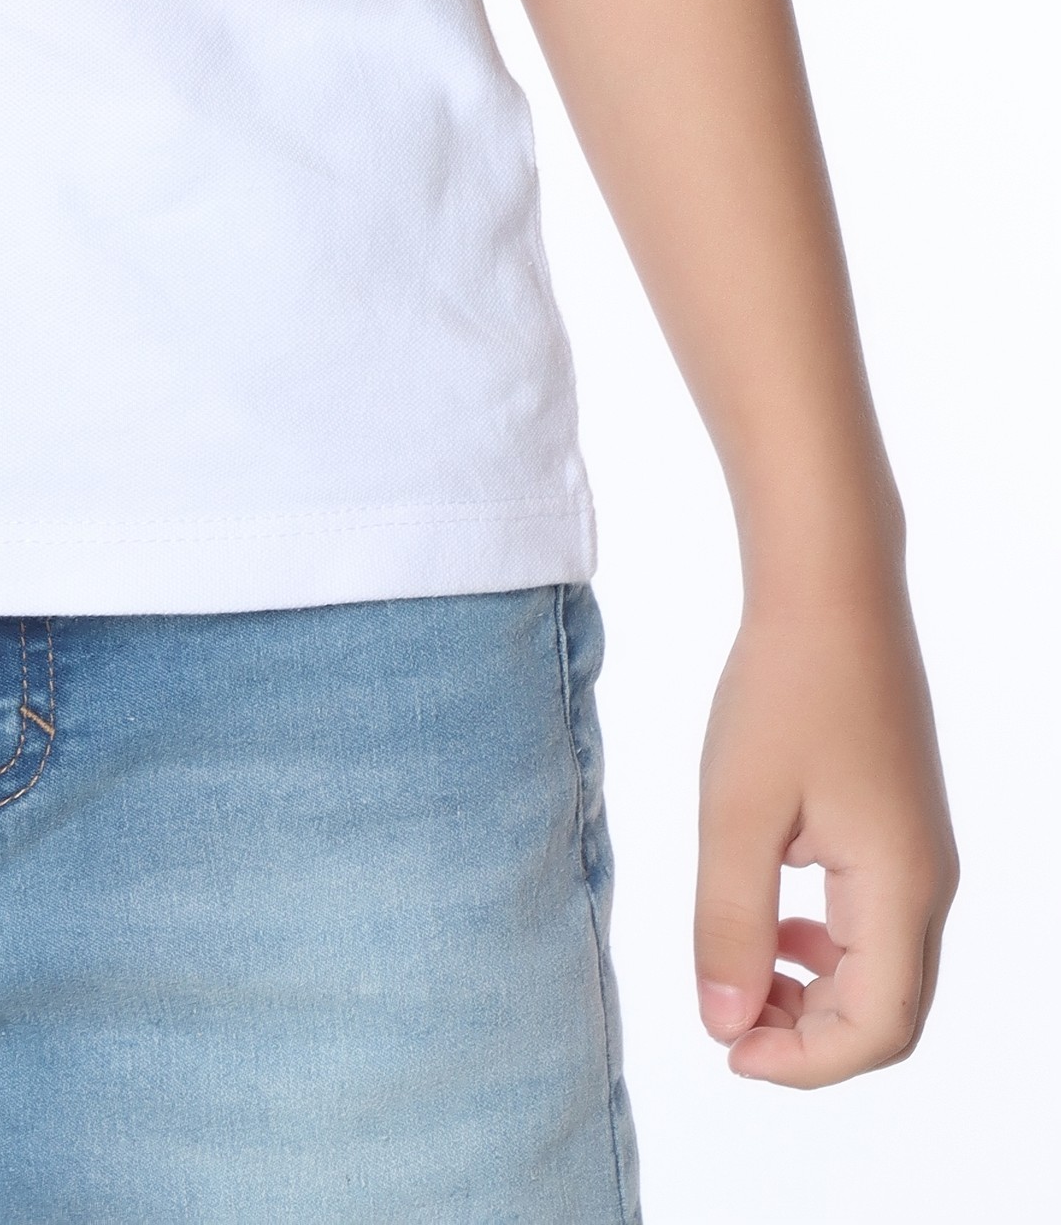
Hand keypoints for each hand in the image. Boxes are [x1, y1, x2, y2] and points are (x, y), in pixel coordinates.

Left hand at [695, 575, 955, 1083]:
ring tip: (742, 968)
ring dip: (815, 992)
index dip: (805, 1063)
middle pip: (888, 1011)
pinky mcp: (897, 826)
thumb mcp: (737, 810)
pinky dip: (823, 944)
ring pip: (882, 969)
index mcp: (901, 890)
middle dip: (809, 1036)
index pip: (878, 1030)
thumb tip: (726, 1026)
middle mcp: (927, 883)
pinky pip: (874, 920)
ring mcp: (918, 854)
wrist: (831, 590)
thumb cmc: (783, 690)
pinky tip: (771, 913)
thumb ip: (730, 923)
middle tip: (726, 1017)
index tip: (727, 1048)